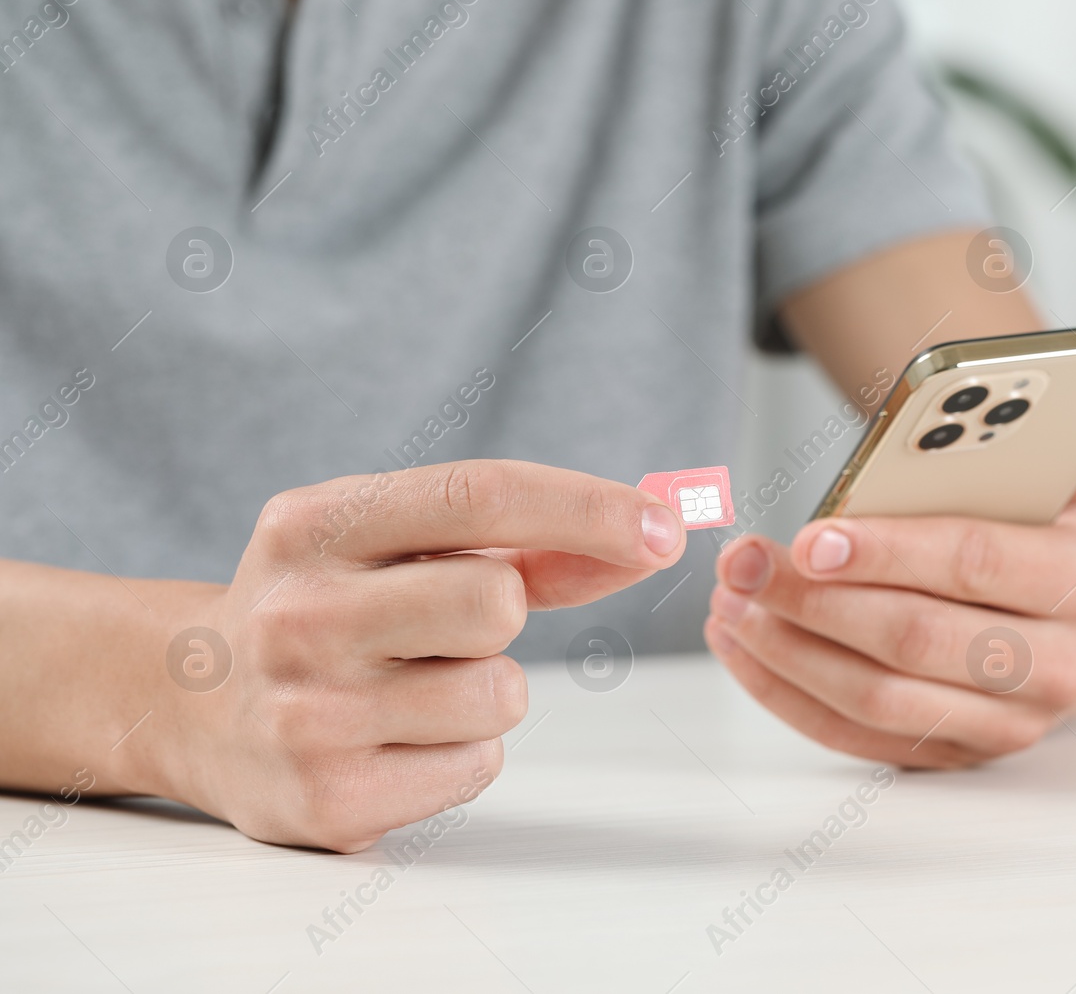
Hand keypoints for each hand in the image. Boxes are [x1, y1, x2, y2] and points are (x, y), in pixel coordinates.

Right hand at [129, 460, 684, 850]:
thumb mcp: (395, 547)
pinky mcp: (328, 799)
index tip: (666, 526)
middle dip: (504, 613)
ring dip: (484, 691)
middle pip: (497, 601)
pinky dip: (460, 751)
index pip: (477, 495)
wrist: (191, 704)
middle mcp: (298, 614)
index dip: (586, 507)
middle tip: (447, 625)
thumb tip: (652, 537)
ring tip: (408, 684)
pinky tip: (395, 736)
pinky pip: (478, 765)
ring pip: (500, 695)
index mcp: (314, 524)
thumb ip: (527, 543)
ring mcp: (306, 713)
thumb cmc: (331, 606)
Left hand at [704, 404, 1075, 767]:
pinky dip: (787, 694)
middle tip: (745, 562)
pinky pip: (856, 737)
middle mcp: (1058, 667)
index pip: (976, 563)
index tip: (811, 537)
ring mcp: (1006, 724)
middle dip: (816, 600)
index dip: (889, 552)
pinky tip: (742, 646)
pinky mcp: (955, 756)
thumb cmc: (1040, 533)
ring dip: (788, 649)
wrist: (1058, 619)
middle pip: (916, 639)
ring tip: (730, 599)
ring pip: (879, 698)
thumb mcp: (1070, 483)